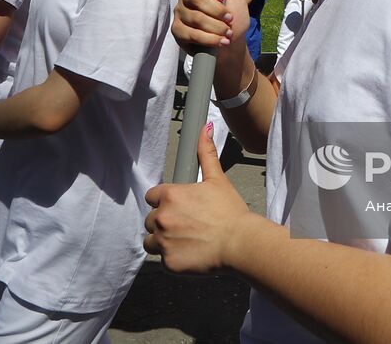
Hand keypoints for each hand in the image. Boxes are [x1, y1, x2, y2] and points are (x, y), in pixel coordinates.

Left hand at [144, 122, 257, 271]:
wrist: (240, 243)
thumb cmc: (230, 212)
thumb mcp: (217, 179)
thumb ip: (206, 153)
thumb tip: (205, 128)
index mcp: (170, 195)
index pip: (152, 197)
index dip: (164, 202)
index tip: (180, 208)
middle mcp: (162, 217)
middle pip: (151, 220)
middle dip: (165, 222)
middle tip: (187, 226)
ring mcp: (163, 241)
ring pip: (151, 241)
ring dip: (163, 241)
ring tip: (185, 241)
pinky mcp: (168, 262)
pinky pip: (162, 260)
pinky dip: (173, 259)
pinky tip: (190, 254)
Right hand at [175, 0, 248, 53]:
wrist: (231, 47)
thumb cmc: (234, 17)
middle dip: (215, 9)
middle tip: (230, 19)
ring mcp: (181, 12)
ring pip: (194, 16)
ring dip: (215, 27)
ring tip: (228, 34)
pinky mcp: (177, 30)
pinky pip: (190, 33)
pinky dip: (208, 39)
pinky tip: (220, 42)